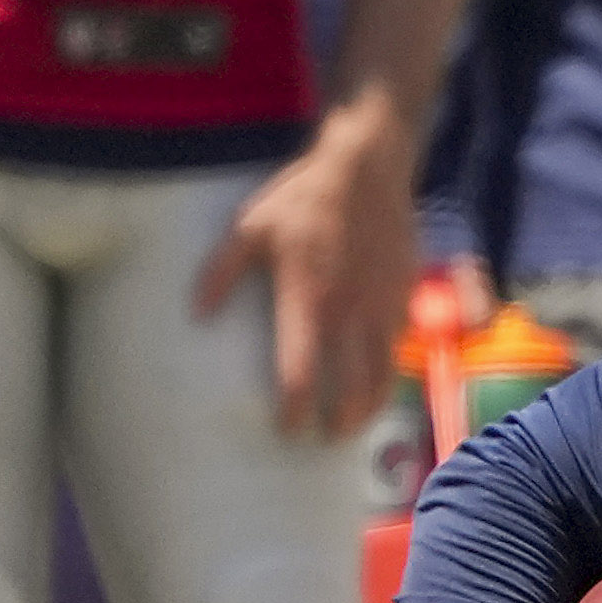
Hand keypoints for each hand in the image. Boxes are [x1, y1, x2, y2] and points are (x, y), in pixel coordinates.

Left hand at [202, 111, 418, 437]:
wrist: (368, 166)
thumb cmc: (304, 197)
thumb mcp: (250, 227)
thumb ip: (220, 272)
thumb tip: (197, 315)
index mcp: (307, 302)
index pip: (301, 376)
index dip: (294, 413)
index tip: (287, 428)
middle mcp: (349, 313)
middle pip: (351, 390)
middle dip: (338, 423)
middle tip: (324, 436)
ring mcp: (382, 306)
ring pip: (383, 375)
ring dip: (370, 407)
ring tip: (355, 422)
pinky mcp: (404, 294)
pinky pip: (398, 344)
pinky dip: (388, 369)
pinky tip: (376, 375)